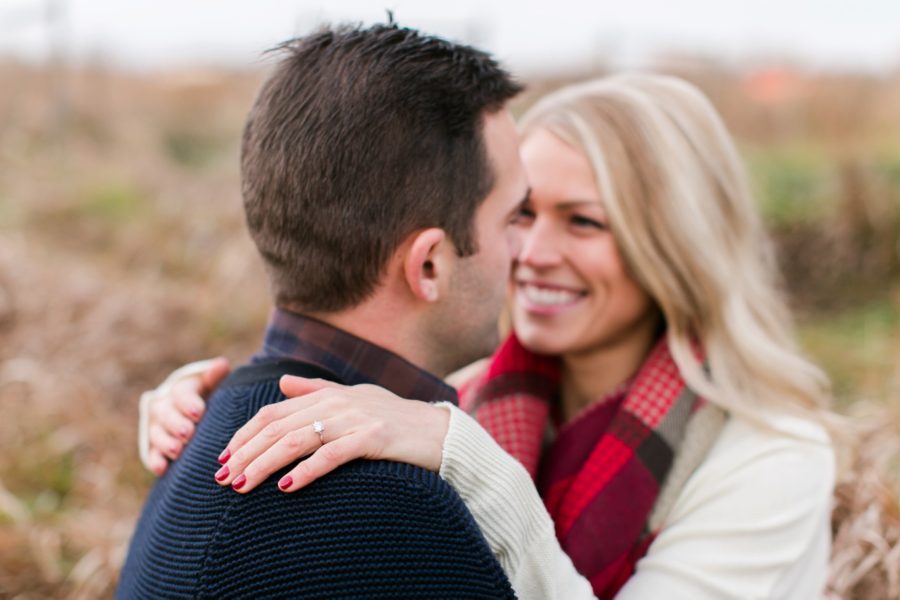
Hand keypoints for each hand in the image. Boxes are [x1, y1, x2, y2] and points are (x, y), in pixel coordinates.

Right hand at [145, 357, 230, 474]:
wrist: (197, 414)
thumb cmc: (211, 398)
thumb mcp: (214, 385)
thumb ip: (216, 377)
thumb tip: (221, 365)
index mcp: (181, 389)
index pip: (181, 393)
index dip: (188, 402)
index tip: (198, 412)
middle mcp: (165, 406)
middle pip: (166, 413)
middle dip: (176, 424)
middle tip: (188, 433)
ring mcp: (157, 427)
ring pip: (156, 433)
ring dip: (165, 442)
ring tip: (177, 450)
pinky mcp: (154, 446)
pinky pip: (151, 453)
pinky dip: (155, 460)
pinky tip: (162, 468)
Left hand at [214, 376, 450, 493]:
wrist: (439, 431)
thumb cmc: (395, 418)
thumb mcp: (355, 398)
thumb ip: (317, 391)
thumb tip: (282, 382)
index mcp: (327, 395)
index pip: (273, 413)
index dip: (244, 435)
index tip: (223, 458)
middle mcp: (336, 403)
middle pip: (278, 428)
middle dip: (245, 454)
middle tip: (223, 479)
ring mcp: (355, 419)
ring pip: (297, 441)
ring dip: (264, 464)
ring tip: (243, 486)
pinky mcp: (374, 438)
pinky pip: (332, 455)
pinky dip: (306, 471)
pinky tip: (287, 487)